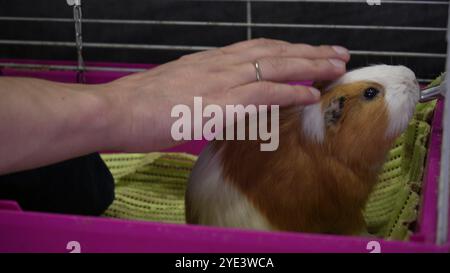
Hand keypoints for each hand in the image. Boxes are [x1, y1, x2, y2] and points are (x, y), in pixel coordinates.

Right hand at [101, 38, 349, 151]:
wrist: (114, 110)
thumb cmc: (137, 104)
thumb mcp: (175, 90)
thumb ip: (201, 91)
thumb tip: (219, 101)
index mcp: (208, 61)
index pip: (256, 49)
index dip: (286, 50)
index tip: (307, 52)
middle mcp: (218, 64)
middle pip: (273, 52)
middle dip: (308, 52)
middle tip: (336, 53)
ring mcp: (220, 81)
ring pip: (274, 67)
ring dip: (309, 66)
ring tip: (336, 67)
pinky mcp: (219, 103)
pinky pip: (262, 94)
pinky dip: (289, 92)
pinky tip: (311, 93)